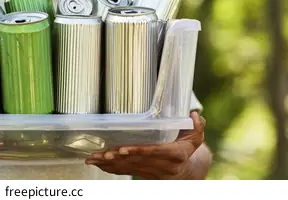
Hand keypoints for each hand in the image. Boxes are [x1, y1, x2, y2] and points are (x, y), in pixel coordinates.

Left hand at [85, 111, 205, 179]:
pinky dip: (108, 168)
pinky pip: (123, 172)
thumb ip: (196, 127)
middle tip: (101, 154)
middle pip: (135, 162)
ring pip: (126, 168)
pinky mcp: (141, 174)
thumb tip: (194, 114)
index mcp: (173, 155)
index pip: (153, 152)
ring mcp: (149, 171)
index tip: (123, 149)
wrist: (186, 173)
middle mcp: (160, 165)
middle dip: (116, 158)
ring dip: (108, 164)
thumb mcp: (195, 139)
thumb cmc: (187, 151)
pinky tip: (96, 163)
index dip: (137, 151)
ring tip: (92, 159)